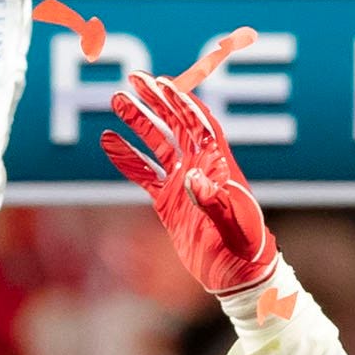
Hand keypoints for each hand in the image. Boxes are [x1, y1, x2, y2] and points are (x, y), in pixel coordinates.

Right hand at [102, 71, 276, 295]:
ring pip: (158, 144)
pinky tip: (108, 142)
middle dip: (156, 100)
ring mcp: (183, 184)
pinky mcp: (169, 203)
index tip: (162, 83)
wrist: (239, 276)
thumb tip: (192, 178)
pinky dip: (127, 158)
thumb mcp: (233, 226)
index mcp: (219, 166)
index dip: (182, 102)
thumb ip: (213, 202)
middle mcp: (200, 168)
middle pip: (176, 124)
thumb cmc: (245, 248)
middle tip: (133, 79)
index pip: (200, 124)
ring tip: (117, 102)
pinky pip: (144, 174)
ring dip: (139, 122)